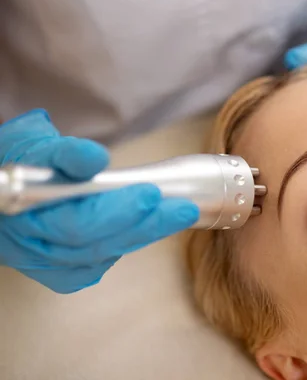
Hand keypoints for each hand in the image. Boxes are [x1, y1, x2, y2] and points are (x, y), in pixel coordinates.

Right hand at [0, 110, 199, 292]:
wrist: (7, 187)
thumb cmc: (22, 160)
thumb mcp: (33, 142)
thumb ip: (64, 153)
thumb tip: (95, 158)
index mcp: (18, 210)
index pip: (72, 220)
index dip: (115, 210)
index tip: (150, 193)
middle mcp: (29, 243)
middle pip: (93, 242)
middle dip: (143, 223)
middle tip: (182, 207)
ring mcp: (43, 260)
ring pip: (102, 254)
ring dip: (145, 233)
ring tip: (179, 213)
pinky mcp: (60, 272)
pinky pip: (99, 263)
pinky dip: (128, 244)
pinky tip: (150, 228)